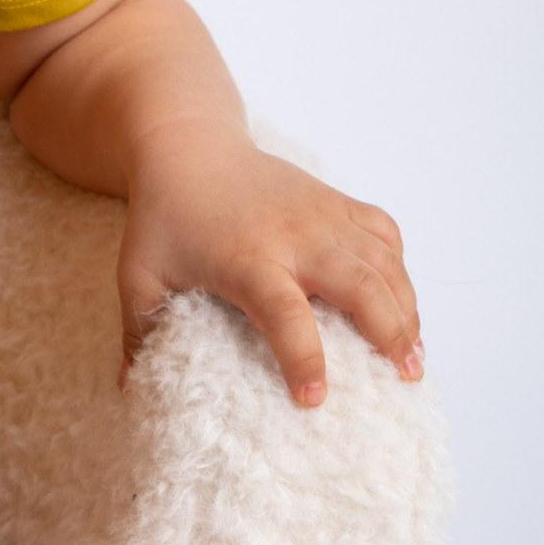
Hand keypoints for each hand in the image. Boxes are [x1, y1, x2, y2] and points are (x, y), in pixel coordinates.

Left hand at [115, 122, 422, 406]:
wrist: (188, 145)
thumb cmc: (164, 217)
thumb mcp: (140, 275)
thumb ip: (138, 332)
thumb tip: (129, 391)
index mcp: (246, 258)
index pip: (284, 312)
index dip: (303, 357)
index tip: (314, 399)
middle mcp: (294, 234)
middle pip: (359, 283)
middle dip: (390, 331)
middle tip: (407, 376)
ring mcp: (321, 214)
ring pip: (383, 259)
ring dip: (407, 307)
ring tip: (414, 354)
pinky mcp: (335, 201)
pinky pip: (382, 231)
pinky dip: (399, 266)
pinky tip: (401, 299)